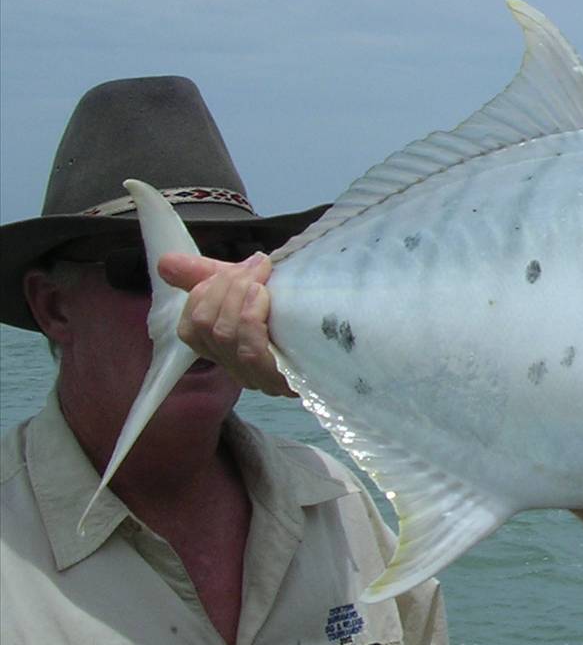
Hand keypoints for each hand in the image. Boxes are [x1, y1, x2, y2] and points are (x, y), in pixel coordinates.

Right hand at [158, 251, 292, 396]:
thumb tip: (165, 262)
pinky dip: (250, 317)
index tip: (239, 268)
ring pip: (223, 335)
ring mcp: (259, 379)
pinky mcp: (282, 383)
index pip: (188, 327)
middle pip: (202, 327)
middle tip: (255, 267)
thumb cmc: (298, 309)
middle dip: (224, 287)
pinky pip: (249, 351)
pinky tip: (264, 297)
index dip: (203, 293)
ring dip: (238, 296)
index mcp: (226, 350)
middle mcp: (238, 370)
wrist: (356, 333)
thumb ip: (208, 276)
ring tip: (261, 278)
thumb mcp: (253, 287)